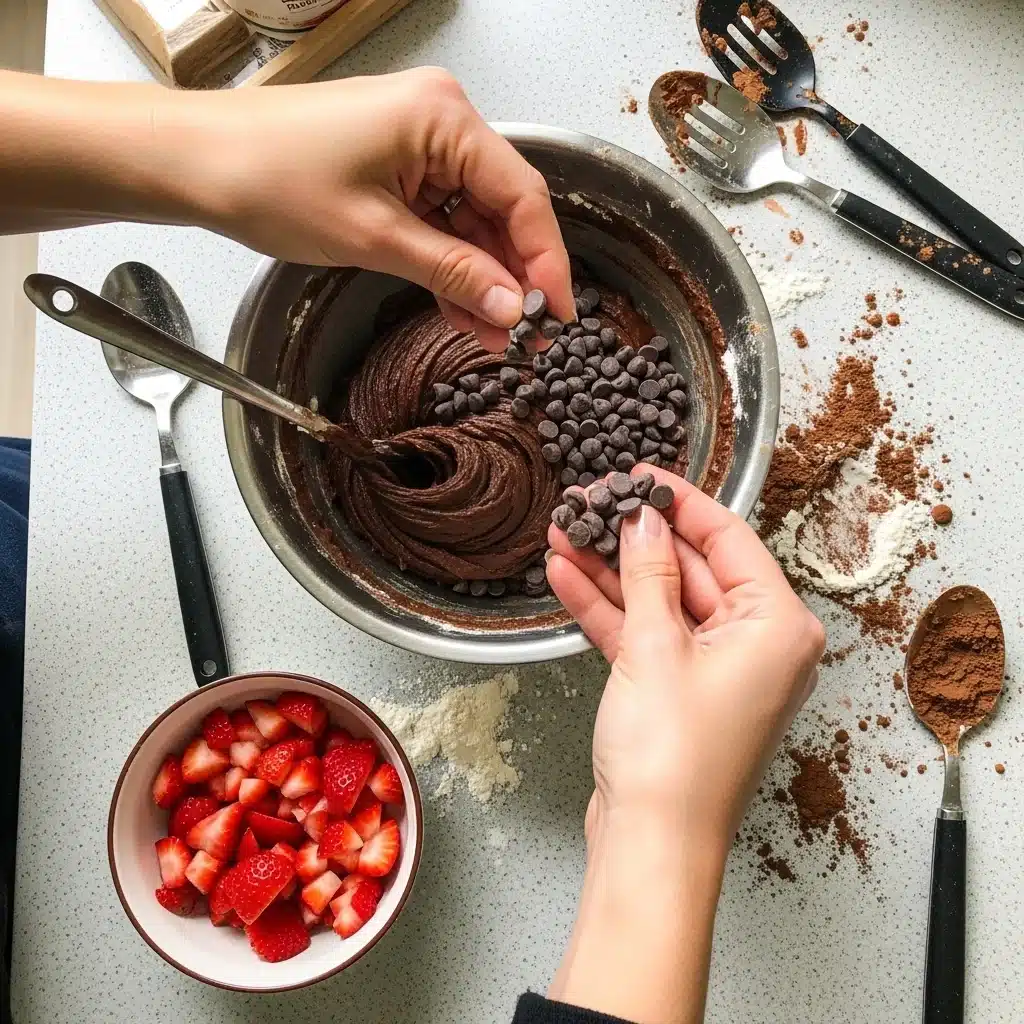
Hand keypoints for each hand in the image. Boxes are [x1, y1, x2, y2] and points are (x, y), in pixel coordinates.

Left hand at [179, 68, 573, 351]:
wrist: (196, 161)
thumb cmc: (269, 178)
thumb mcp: (375, 238)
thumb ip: (453, 272)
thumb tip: (511, 306)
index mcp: (443, 118)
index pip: (522, 196)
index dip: (546, 262)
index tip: (556, 316)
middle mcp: (441, 120)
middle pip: (502, 208)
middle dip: (511, 278)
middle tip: (524, 338)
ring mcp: (418, 142)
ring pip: (472, 220)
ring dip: (480, 279)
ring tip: (491, 337)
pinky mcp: (397, 164)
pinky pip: (441, 219)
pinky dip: (449, 264)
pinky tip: (462, 310)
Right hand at [546, 466, 824, 846]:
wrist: (651, 845)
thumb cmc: (675, 761)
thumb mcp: (655, 647)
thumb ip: (648, 575)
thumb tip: (643, 522)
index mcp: (778, 627)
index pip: (729, 540)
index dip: (682, 502)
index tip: (643, 475)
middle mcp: (757, 645)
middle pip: (692, 568)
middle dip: (635, 538)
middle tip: (592, 502)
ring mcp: (716, 669)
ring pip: (661, 600)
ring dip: (611, 570)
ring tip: (567, 530)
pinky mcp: (679, 691)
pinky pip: (646, 634)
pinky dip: (609, 610)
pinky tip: (568, 577)